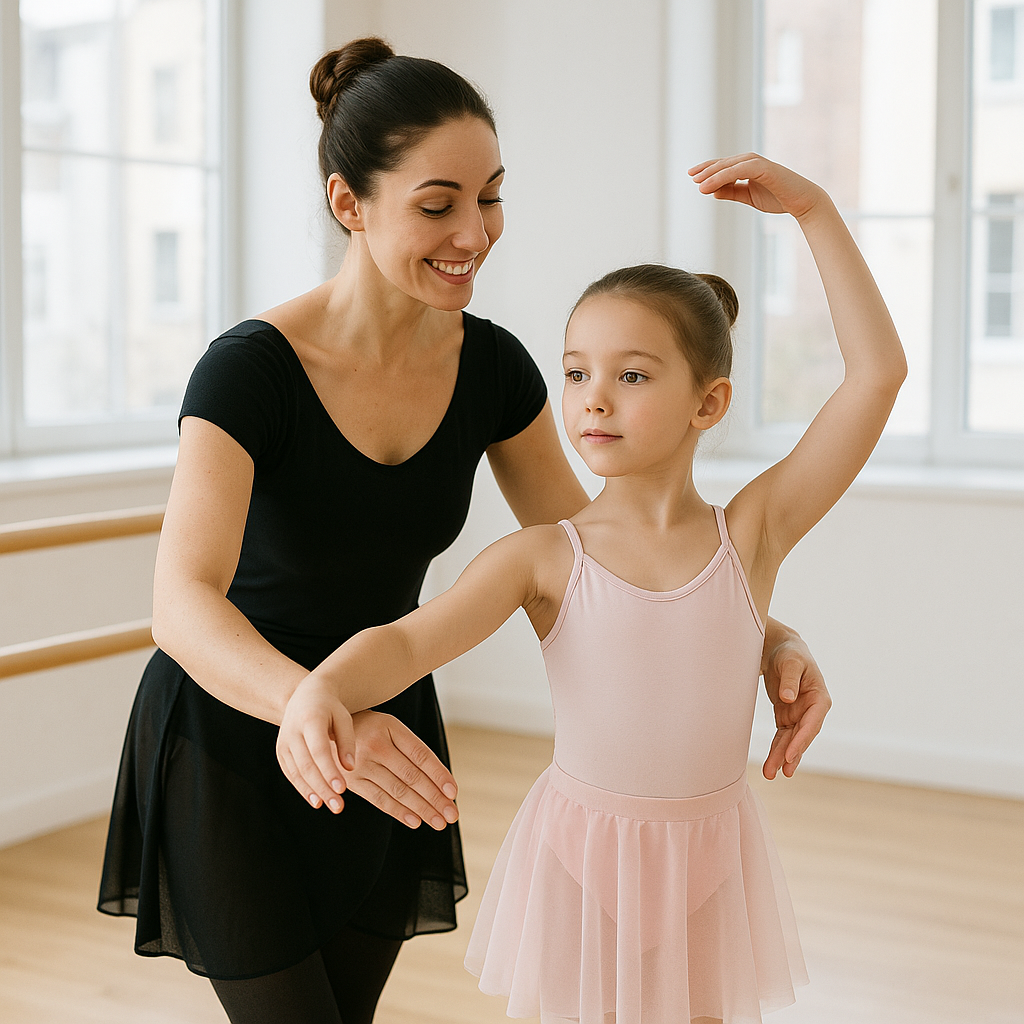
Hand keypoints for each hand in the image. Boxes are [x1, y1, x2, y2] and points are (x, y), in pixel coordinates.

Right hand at [277, 672, 357, 812]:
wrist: (306, 696)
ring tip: (330, 806)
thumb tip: (349, 768)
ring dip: (313, 792)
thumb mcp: (344, 718)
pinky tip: (316, 800)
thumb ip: (347, 742)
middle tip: (338, 806)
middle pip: (306, 765)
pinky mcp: (280, 751)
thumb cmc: (330, 708)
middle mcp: (292, 731)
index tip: (342, 789)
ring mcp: (283, 742)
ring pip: (296, 772)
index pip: (319, 750)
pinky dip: (303, 788)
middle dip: (323, 787)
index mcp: (310, 719)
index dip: (329, 771)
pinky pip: (290, 773)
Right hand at [342, 711, 459, 830]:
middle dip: (435, 798)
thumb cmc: (367, 729)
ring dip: (421, 809)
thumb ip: (410, 749)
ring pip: (397, 790)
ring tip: (439, 822)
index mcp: (390, 727)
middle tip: (452, 814)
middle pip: (412, 776)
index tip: (453, 792)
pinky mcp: (351, 781)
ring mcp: (361, 763)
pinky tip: (415, 821)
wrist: (324, 728)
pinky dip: (398, 812)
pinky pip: (378, 799)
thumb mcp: (388, 727)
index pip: (421, 754)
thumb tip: (439, 779)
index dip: (439, 774)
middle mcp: (376, 744)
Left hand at [688, 153, 827, 220]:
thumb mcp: (748, 196)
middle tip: (691, 176)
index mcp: (748, 167)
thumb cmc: (777, 198)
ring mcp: (758, 163)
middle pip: (723, 163)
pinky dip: (723, 177)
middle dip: (706, 169)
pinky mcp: (763, 168)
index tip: (693, 176)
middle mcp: (751, 161)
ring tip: (698, 183)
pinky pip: (738, 171)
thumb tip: (713, 192)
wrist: (801, 202)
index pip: (724, 166)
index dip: (708, 170)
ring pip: (729, 166)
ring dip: (712, 174)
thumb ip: (732, 192)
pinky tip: (710, 185)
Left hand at [761, 633, 831, 779]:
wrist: (780, 648)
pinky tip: (773, 765)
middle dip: (791, 754)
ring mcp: (800, 715)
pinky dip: (778, 749)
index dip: (801, 740)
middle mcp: (812, 710)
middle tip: (781, 771)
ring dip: (782, 757)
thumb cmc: (789, 653)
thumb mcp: (790, 662)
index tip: (790, 755)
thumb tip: (788, 699)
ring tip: (771, 774)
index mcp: (819, 698)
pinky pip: (783, 736)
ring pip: (791, 740)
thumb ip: (790, 679)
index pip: (811, 724)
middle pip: (801, 736)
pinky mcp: (787, 716)